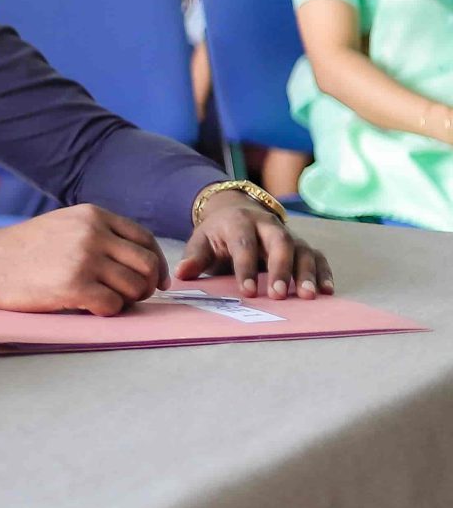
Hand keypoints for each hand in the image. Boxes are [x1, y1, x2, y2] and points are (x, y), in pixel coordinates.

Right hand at [0, 203, 167, 313]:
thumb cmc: (21, 250)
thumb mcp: (63, 225)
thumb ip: (98, 233)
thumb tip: (136, 258)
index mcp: (92, 216)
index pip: (144, 238)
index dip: (155, 262)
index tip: (153, 279)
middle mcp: (93, 234)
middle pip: (146, 263)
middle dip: (146, 284)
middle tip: (133, 296)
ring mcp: (85, 259)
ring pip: (133, 286)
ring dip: (126, 300)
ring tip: (105, 301)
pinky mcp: (75, 286)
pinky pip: (113, 305)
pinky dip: (108, 311)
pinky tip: (90, 307)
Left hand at [176, 198, 332, 298]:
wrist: (235, 212)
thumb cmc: (217, 234)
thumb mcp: (200, 241)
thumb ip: (194, 257)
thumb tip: (181, 274)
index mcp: (239, 222)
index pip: (243, 244)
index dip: (245, 267)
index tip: (246, 291)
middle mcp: (267, 225)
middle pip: (280, 243)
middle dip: (281, 269)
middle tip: (279, 296)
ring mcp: (288, 234)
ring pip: (302, 250)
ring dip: (307, 273)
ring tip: (308, 296)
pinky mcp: (301, 244)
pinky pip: (316, 256)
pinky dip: (323, 271)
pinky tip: (326, 290)